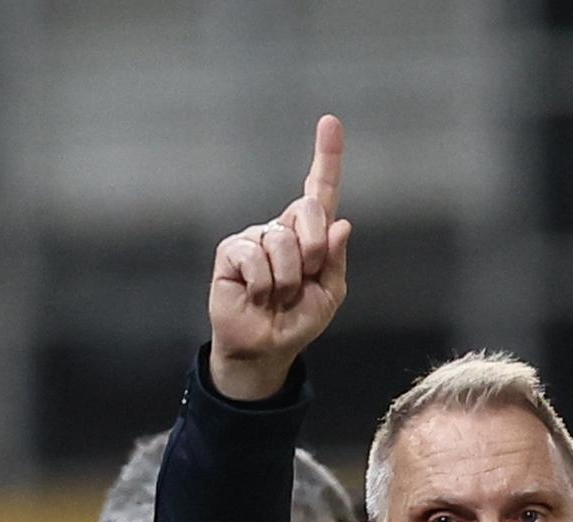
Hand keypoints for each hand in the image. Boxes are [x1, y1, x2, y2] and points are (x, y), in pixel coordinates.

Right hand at [208, 115, 351, 400]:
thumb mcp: (329, 293)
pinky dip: (264, 286)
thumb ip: (335, 259)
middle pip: (309, 210)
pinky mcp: (231, 252)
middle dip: (315, 252)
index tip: (330, 122)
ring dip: (288, 280)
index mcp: (310, 233)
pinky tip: (257, 296)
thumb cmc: (298, 319)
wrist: (266, 348)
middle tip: (304, 281)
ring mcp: (255, 237)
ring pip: (283, 243)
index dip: (327, 156)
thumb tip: (341, 224)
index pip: (320, 189)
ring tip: (277, 295)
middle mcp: (282, 227)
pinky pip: (256, 258)